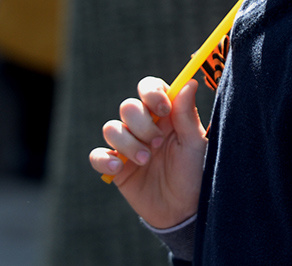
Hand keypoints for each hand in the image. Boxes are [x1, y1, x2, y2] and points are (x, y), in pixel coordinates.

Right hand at [89, 77, 206, 228]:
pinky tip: (119, 168)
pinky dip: (104, 159)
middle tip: (158, 144)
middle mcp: (144, 126)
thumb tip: (190, 82)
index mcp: (165, 115)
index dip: (151, 93)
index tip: (163, 109)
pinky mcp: (115, 167)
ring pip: (111, 128)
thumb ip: (187, 114)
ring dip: (128, 144)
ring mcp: (127, 146)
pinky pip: (97, 155)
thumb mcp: (194, 144)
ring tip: (146, 160)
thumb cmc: (193, 172)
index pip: (149, 88)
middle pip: (128, 107)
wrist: (181, 209)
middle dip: (142, 125)